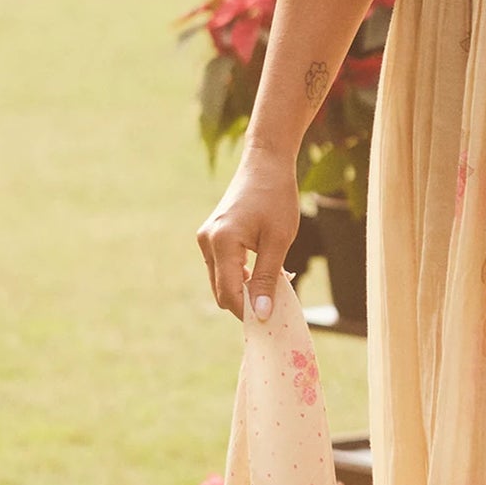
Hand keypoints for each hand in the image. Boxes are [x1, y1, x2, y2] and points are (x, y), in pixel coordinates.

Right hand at [198, 145, 299, 322]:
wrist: (266, 164)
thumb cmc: (277, 198)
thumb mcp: (279, 241)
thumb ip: (269, 278)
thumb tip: (262, 313)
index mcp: (221, 242)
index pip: (228, 293)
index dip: (248, 311)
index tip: (271, 320)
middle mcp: (207, 241)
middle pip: (222, 291)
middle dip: (247, 302)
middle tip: (278, 303)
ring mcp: (206, 238)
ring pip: (222, 281)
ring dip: (245, 289)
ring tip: (277, 283)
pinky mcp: (211, 236)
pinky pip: (223, 267)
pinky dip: (241, 275)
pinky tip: (265, 271)